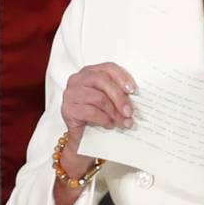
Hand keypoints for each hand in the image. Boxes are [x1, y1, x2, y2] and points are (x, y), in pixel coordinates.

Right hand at [57, 62, 135, 178]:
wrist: (81, 136)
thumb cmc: (95, 113)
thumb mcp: (107, 99)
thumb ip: (117, 92)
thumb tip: (135, 97)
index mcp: (89, 72)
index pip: (108, 67)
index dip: (122, 77)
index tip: (133, 90)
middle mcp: (77, 80)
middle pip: (103, 82)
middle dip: (120, 97)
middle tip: (130, 112)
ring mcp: (71, 94)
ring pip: (98, 98)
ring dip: (114, 112)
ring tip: (123, 122)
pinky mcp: (68, 109)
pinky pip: (91, 112)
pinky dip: (104, 119)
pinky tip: (110, 124)